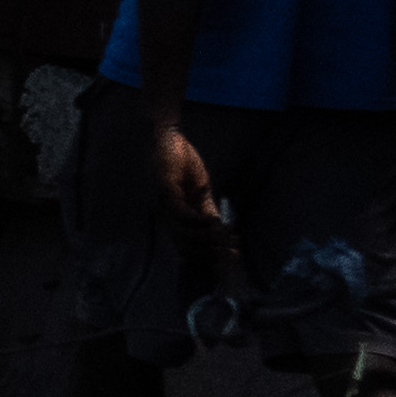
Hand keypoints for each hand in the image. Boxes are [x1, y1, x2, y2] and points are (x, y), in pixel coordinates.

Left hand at [149, 105, 224, 253]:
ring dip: (208, 239)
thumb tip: (222, 233)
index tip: (232, 257)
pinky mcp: (165, 189)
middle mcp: (163, 215)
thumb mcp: (200, 192)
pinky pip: (181, 213)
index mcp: (171, 218)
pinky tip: (213, 222)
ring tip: (227, 237)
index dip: (208, 256)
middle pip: (184, 246)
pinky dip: (198, 221)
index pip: (186, 247)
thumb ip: (208, 212)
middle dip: (210, 253)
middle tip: (233, 251)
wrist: (169, 139)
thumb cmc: (182, 165)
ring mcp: (162, 204)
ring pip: (183, 234)